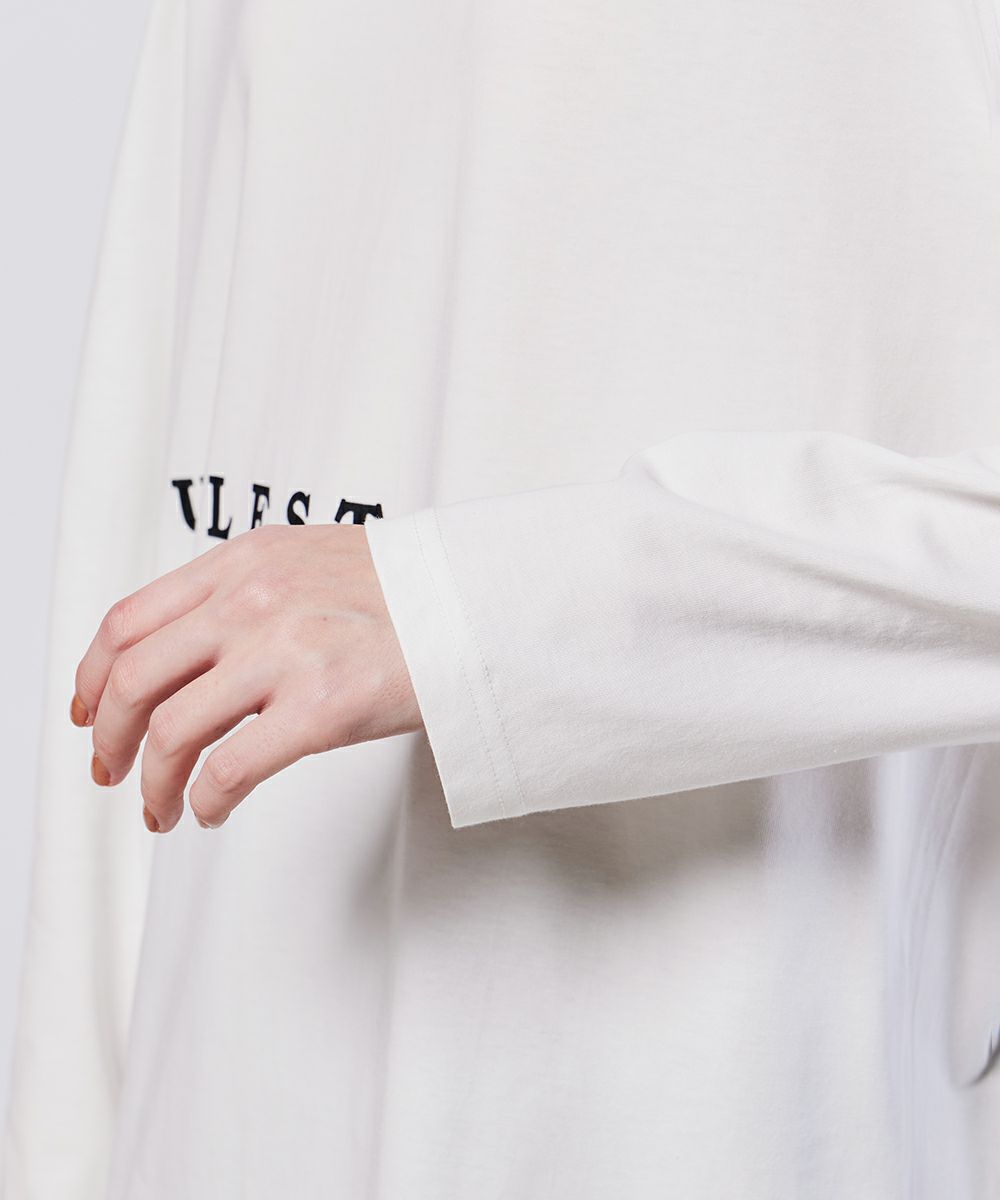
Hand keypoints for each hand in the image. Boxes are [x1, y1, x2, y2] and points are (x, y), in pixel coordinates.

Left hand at [68, 522, 422, 832]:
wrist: (477, 605)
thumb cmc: (402, 591)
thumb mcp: (306, 561)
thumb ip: (242, 592)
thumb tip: (184, 653)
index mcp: (242, 563)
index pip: (127, 621)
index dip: (91, 676)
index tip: (87, 712)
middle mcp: (251, 601)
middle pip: (131, 679)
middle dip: (107, 739)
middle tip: (111, 772)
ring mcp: (284, 652)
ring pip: (170, 731)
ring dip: (152, 784)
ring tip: (162, 809)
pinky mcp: (321, 707)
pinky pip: (229, 769)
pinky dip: (206, 801)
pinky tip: (213, 810)